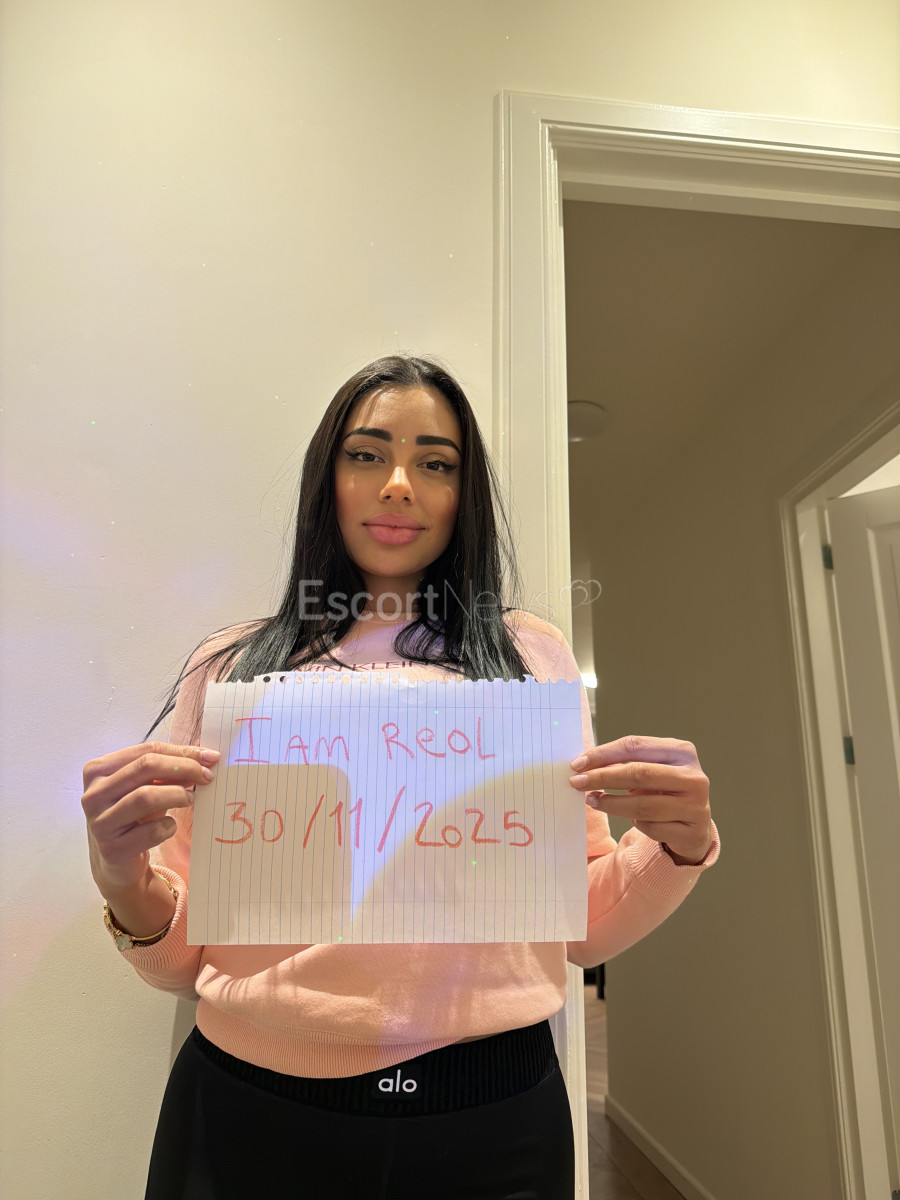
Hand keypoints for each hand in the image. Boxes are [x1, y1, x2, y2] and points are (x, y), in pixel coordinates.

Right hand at [82, 741, 218, 897]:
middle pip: (146, 767)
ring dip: (177, 795)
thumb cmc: (133, 817)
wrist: (115, 862)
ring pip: (146, 796)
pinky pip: (152, 831)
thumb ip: (167, 770)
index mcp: (98, 771)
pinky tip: (169, 826)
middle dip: (184, 768)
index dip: (182, 751)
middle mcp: (93, 795)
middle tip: (207, 776)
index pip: (146, 750)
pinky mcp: (112, 849)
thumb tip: (204, 759)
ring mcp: (100, 823)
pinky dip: (169, 826)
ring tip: (189, 799)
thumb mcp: (145, 787)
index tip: (210, 758)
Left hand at [570, 734, 711, 863]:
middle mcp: (694, 777)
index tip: (578, 763)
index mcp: (682, 752)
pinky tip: (630, 819)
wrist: (694, 828)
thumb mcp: (650, 770)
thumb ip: (623, 763)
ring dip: (610, 803)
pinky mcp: (691, 833)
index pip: (635, 746)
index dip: (603, 753)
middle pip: (639, 773)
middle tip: (577, 782)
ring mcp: (696, 806)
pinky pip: (650, 827)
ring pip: (642, 805)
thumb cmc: (664, 792)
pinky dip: (634, 823)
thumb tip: (584, 765)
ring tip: (592, 800)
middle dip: (602, 777)